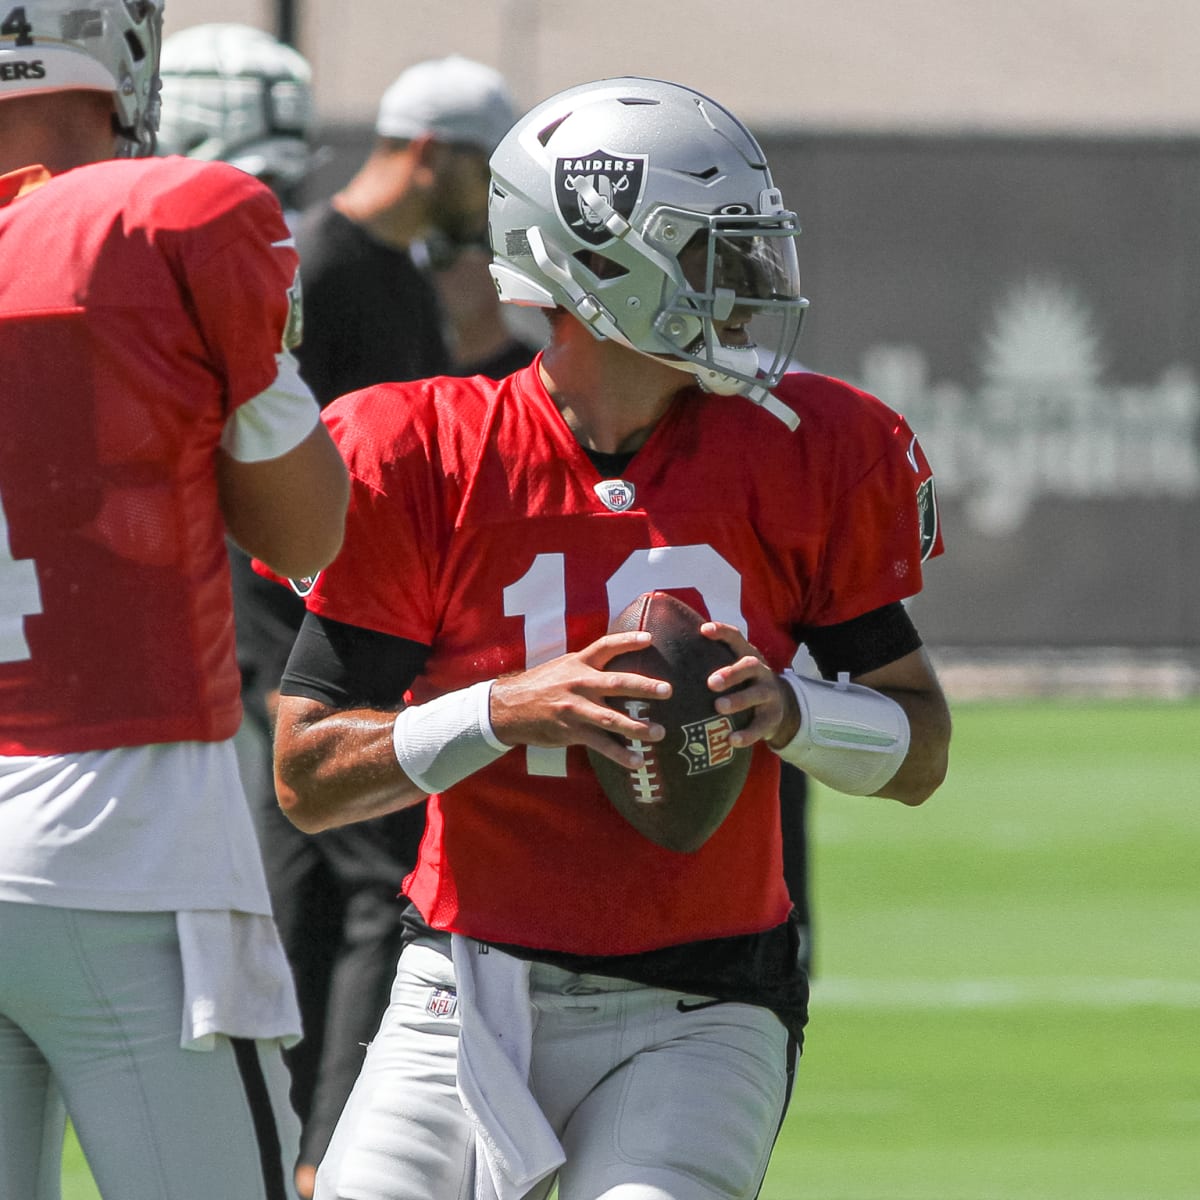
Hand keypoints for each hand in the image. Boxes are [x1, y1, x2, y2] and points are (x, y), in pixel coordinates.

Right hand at [489, 631, 670, 768]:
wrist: (509, 708)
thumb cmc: (542, 685)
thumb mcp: (564, 666)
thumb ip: (590, 665)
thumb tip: (620, 661)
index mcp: (579, 663)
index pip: (606, 646)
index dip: (628, 641)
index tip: (650, 639)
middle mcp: (579, 683)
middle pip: (617, 683)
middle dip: (644, 687)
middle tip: (667, 690)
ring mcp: (575, 708)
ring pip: (612, 719)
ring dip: (638, 727)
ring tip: (659, 733)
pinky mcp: (571, 731)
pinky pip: (600, 745)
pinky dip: (620, 754)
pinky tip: (637, 762)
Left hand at [699, 622, 799, 747]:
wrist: (780, 706)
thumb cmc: (742, 684)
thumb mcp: (733, 668)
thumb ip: (710, 661)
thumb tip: (668, 651)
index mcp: (747, 655)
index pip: (736, 638)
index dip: (722, 632)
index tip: (704, 630)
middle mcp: (761, 672)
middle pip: (749, 665)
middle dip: (731, 673)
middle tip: (711, 682)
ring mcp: (769, 694)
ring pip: (757, 694)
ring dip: (738, 700)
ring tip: (719, 707)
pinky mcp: (772, 718)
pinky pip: (761, 726)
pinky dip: (747, 733)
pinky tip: (731, 740)